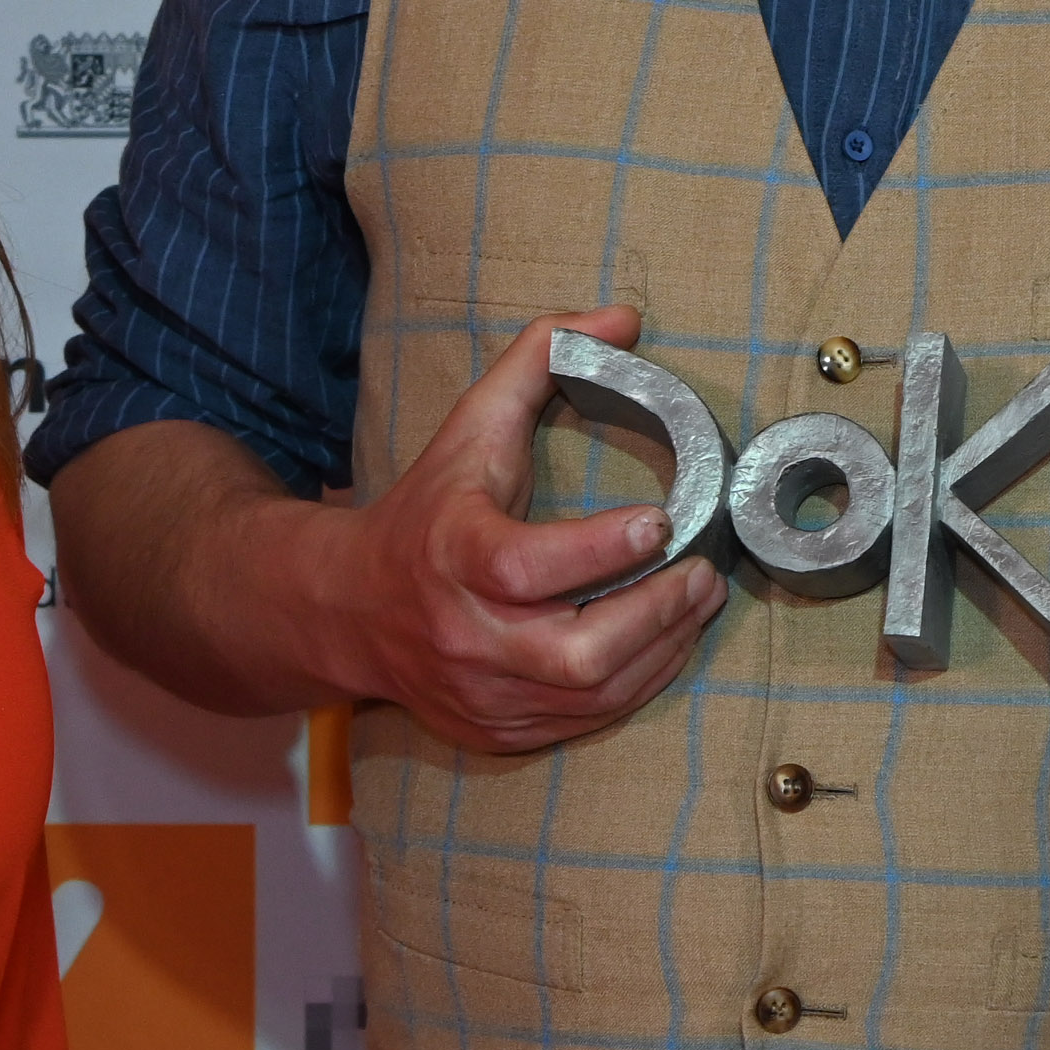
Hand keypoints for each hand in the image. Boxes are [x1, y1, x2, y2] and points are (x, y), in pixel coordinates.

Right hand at [311, 310, 726, 753]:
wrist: (347, 609)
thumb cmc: (427, 511)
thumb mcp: (470, 427)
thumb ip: (540, 359)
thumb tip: (622, 318)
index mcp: (453, 554)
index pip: (527, 566)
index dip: (600, 550)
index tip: (658, 521)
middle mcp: (465, 634)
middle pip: (576, 653)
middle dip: (656, 616)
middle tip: (702, 575)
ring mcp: (482, 693)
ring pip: (594, 694)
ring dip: (664, 649)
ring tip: (697, 601)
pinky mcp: (498, 731)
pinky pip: (587, 722)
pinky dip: (637, 684)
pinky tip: (664, 642)